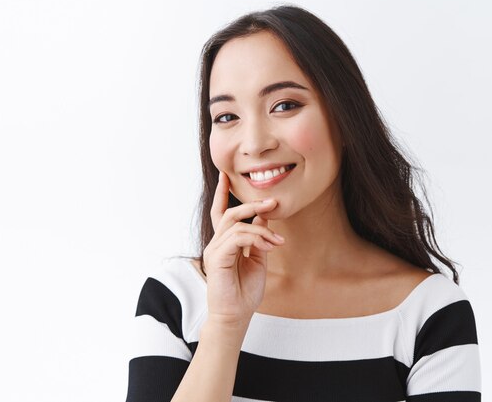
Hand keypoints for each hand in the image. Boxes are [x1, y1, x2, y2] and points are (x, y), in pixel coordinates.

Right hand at [202, 171, 284, 327]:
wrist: (236, 315)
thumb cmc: (245, 292)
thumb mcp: (258, 260)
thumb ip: (258, 239)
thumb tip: (264, 217)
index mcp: (224, 244)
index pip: (221, 213)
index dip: (222, 194)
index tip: (226, 176)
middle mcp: (216, 244)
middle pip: (229, 214)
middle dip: (252, 205)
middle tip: (273, 202)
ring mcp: (214, 250)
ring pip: (235, 223)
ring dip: (260, 228)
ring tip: (277, 241)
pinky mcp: (217, 258)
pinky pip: (237, 237)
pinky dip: (256, 238)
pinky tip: (268, 246)